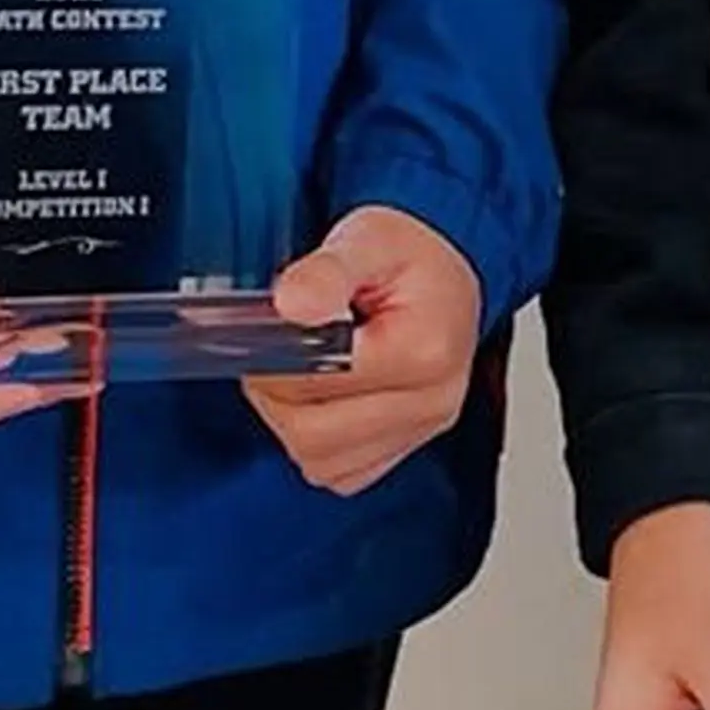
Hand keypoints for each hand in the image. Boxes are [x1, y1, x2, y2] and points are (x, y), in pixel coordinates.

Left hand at [242, 205, 483, 495]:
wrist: (446, 275)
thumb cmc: (410, 257)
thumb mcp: (370, 236)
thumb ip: (328, 269)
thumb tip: (289, 303)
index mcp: (425, 349)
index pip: (321, 380)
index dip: (275, 357)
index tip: (263, 328)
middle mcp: (431, 401)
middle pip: (314, 432)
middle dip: (274, 392)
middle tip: (271, 348)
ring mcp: (420, 432)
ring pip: (318, 461)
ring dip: (288, 419)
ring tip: (296, 368)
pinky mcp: (404, 450)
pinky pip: (337, 474)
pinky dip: (313, 442)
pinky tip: (320, 397)